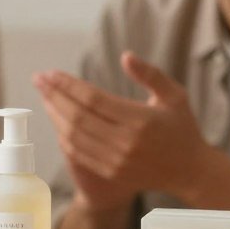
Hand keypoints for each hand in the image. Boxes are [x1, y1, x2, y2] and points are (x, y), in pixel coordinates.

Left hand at [33, 51, 209, 210]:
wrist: (190, 171)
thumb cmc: (182, 128)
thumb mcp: (175, 96)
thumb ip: (151, 74)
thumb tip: (125, 56)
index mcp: (141, 121)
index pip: (94, 99)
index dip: (68, 85)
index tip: (51, 73)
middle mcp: (126, 143)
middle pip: (78, 117)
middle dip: (54, 96)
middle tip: (39, 79)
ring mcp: (116, 161)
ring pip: (73, 136)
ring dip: (54, 115)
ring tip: (44, 96)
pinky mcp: (111, 173)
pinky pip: (78, 154)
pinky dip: (63, 135)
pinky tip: (56, 119)